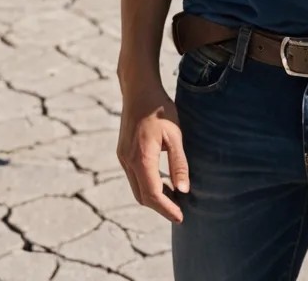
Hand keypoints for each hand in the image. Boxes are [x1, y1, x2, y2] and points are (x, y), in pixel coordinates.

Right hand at [117, 81, 188, 223]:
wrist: (139, 90)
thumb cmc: (160, 110)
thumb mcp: (175, 135)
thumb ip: (179, 164)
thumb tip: (183, 190)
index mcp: (141, 159)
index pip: (152, 194)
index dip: (167, 209)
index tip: (180, 217)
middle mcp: (128, 161)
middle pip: (142, 196)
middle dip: (160, 206)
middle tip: (179, 210)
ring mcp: (123, 157)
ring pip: (136, 188)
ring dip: (153, 196)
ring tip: (174, 196)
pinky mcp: (123, 152)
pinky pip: (134, 177)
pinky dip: (147, 184)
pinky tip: (162, 180)